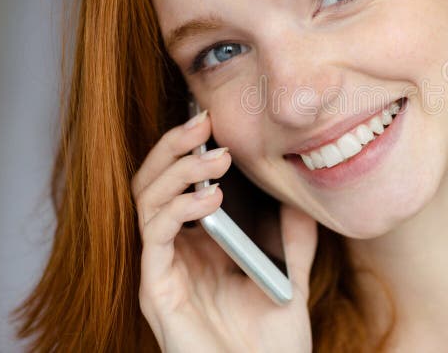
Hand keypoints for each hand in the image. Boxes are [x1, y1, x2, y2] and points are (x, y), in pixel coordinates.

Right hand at [131, 110, 317, 352]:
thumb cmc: (272, 342)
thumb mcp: (291, 280)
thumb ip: (294, 242)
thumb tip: (300, 201)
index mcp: (200, 246)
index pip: (179, 183)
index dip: (189, 148)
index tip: (214, 118)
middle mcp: (175, 253)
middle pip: (154, 182)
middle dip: (174, 146)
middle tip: (203, 120)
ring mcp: (162, 270)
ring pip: (147, 200)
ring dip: (178, 171)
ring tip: (216, 156)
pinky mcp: (156, 291)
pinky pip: (154, 238)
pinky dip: (178, 210)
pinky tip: (208, 198)